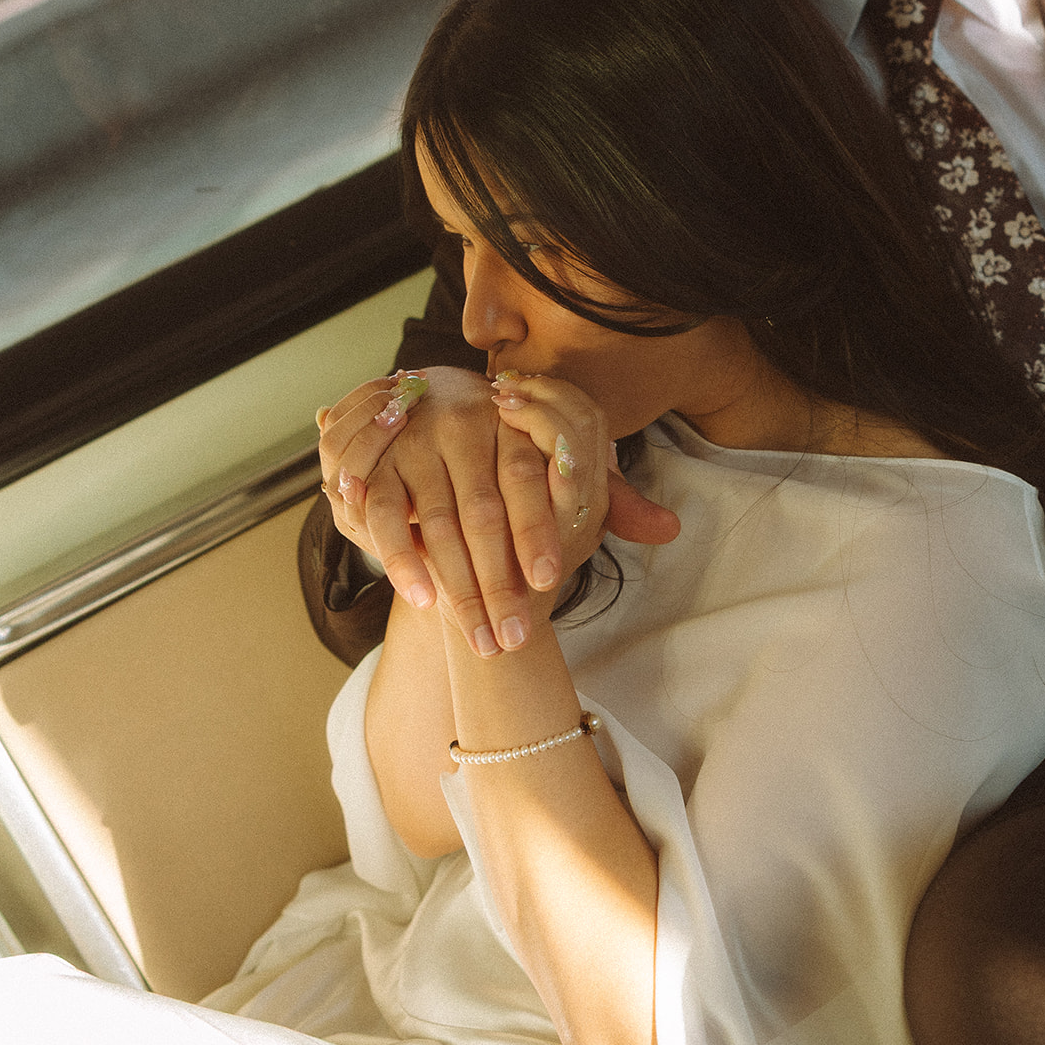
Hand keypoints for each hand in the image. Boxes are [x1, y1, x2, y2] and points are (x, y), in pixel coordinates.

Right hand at [317, 367, 680, 654]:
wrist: (432, 404)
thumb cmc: (507, 451)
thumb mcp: (556, 467)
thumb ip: (609, 500)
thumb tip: (671, 528)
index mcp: (510, 421)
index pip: (526, 479)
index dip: (536, 532)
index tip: (551, 581)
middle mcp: (462, 424)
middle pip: (483, 511)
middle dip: (498, 580)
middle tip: (515, 635)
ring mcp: (414, 441)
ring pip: (437, 523)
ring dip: (457, 588)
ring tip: (479, 640)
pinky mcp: (374, 464)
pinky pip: (383, 516)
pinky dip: (401, 561)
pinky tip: (422, 603)